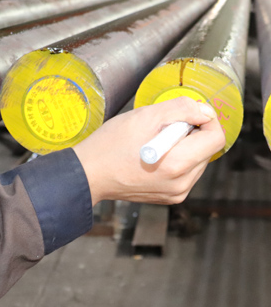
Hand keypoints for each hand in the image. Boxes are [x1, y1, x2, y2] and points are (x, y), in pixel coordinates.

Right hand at [73, 97, 224, 205]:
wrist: (90, 175)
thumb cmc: (111, 146)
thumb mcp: (146, 116)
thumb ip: (183, 108)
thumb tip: (205, 111)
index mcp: (177, 164)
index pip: (216, 138)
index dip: (206, 119)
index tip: (187, 115)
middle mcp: (181, 184)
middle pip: (208, 150)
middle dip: (192, 134)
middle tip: (162, 130)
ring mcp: (176, 194)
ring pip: (198, 161)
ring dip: (184, 148)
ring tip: (156, 145)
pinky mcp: (169, 198)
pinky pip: (186, 173)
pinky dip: (177, 161)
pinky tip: (155, 158)